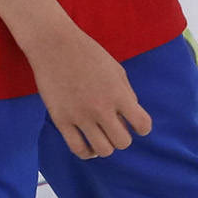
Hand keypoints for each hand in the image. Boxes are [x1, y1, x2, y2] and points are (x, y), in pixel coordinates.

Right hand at [28, 26, 151, 158]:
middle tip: (115, 129)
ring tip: (101, 138)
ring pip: (102, 150)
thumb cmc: (88, 54)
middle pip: (122, 142)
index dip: (142, 128)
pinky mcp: (61, 120)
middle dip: (122, 138)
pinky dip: (87, 152)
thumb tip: (130, 118)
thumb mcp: (116, 70)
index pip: (142, 125)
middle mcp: (101, 108)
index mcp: (119, 94)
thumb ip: (126, 94)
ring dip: (105, 146)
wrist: (55, 45)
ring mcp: (80, 116)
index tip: (135, 124)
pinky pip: (78, 149)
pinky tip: (88, 145)